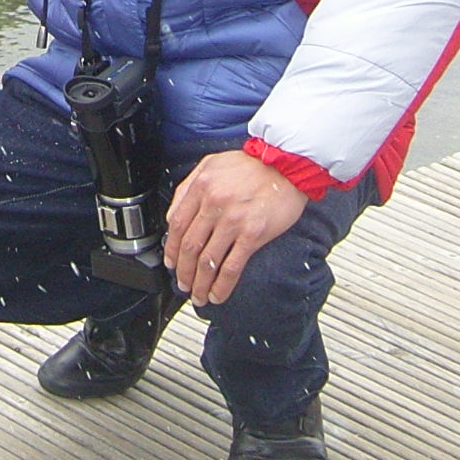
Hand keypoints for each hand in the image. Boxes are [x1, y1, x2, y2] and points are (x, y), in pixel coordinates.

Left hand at [164, 150, 307, 306]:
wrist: (288, 164)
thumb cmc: (253, 164)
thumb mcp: (212, 165)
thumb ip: (189, 187)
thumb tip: (173, 214)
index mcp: (201, 187)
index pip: (176, 225)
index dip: (171, 249)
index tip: (171, 262)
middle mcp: (214, 204)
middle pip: (189, 247)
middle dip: (183, 271)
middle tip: (183, 284)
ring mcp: (233, 221)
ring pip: (207, 261)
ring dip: (200, 283)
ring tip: (199, 295)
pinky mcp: (253, 234)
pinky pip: (232, 266)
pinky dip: (222, 285)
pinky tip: (218, 294)